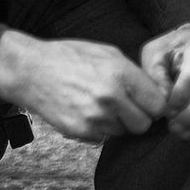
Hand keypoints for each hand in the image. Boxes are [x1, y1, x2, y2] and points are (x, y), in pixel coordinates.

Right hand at [0, 29, 167, 141]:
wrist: (32, 70)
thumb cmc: (70, 56)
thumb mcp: (107, 52)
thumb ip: (133, 73)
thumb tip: (156, 93)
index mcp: (120, 73)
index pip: (157, 104)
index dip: (154, 104)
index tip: (148, 102)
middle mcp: (110, 97)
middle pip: (144, 124)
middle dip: (138, 116)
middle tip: (125, 105)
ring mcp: (95, 117)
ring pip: (123, 132)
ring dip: (117, 122)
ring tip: (100, 103)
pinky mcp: (80, 131)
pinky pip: (103, 137)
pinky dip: (99, 128)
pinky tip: (87, 110)